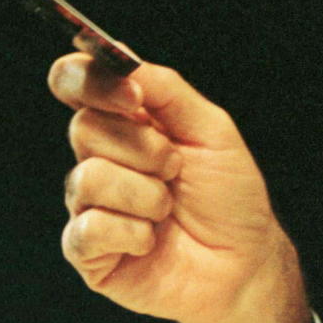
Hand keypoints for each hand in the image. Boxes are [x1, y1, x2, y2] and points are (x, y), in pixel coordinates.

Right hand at [49, 53, 311, 322]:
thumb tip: (122, 62)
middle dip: (144, 148)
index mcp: (126, 122)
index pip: (76, 81)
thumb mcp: (211, 130)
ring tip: (170, 208)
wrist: (245, 260)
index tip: (135, 99)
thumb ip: (167, 90)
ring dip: (146, 194)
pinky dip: (134, 232)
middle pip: (85, 128)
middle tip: (176, 169)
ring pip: (89, 178)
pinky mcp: (87, 250)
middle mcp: (101, 157)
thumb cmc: (230, 196)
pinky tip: (153, 241)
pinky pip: (90, 228)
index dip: (91, 82)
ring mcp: (89, 204)